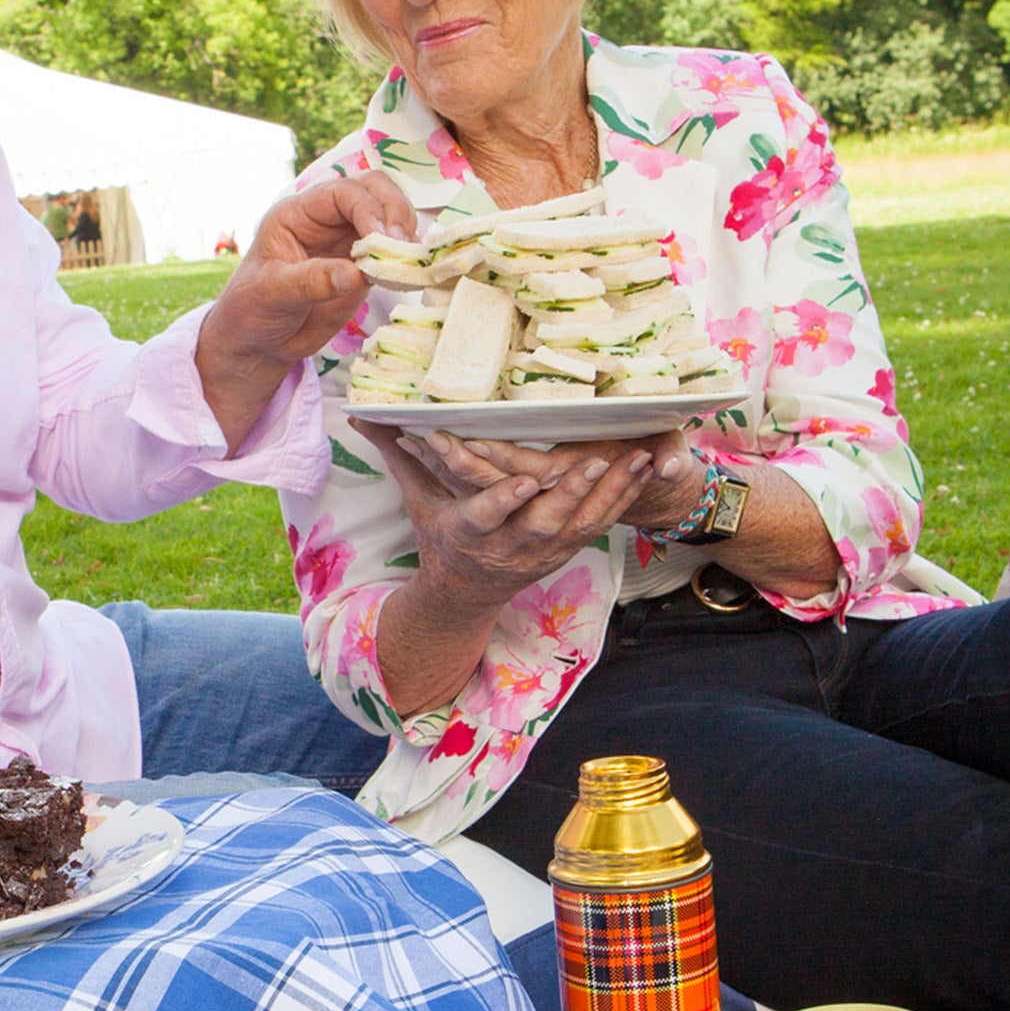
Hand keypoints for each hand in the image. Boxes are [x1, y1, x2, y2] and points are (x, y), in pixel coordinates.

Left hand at [195, 175, 416, 449]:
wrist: (260, 339)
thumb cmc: (253, 309)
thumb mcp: (272, 294)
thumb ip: (311, 282)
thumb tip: (356, 275)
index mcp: (298, 214)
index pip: (342, 193)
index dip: (368, 209)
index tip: (381, 238)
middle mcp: (328, 219)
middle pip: (375, 189)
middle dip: (395, 210)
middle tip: (403, 246)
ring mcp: (350, 239)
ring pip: (392, 214)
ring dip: (406, 232)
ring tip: (407, 262)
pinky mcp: (366, 264)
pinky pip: (395, 249)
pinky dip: (407, 256)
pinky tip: (406, 274)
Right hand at [353, 419, 658, 619]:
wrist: (466, 593)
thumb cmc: (440, 537)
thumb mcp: (418, 501)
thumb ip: (401, 457)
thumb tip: (363, 418)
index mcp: (467, 532)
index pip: (484, 515)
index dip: (504, 500)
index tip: (522, 480)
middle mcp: (507, 547)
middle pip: (542, 523)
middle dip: (569, 495)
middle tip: (593, 461)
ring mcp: (542, 553)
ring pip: (581, 525)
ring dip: (611, 493)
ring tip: (638, 458)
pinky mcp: (566, 551)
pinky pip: (600, 526)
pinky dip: (625, 499)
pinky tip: (647, 470)